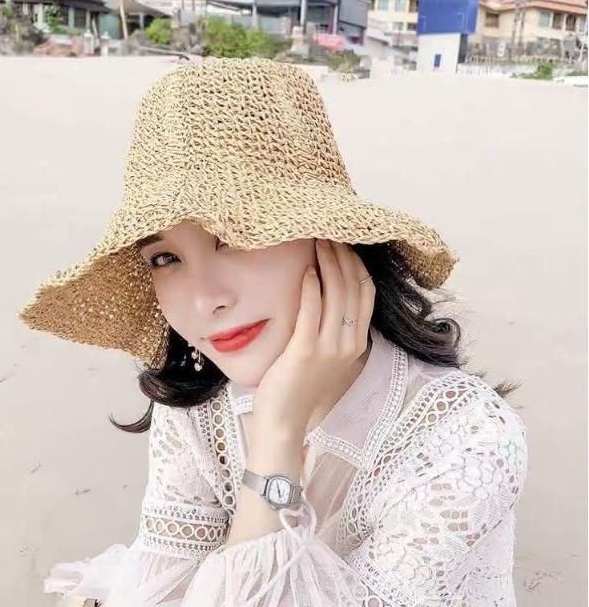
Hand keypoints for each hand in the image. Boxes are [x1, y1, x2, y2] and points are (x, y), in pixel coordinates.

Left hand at [252, 239, 375, 436]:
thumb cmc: (303, 385)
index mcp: (357, 342)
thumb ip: (336, 330)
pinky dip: (311, 288)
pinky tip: (306, 271)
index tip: (345, 244)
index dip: (357, 265)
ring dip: (328, 264)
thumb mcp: (329, 356)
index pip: (366, 293)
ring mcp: (329, 348)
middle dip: (343, 257)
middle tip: (329, 234)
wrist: (286, 419)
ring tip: (317, 243)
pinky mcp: (305, 351)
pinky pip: (312, 311)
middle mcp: (349, 343)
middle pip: (352, 288)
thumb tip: (329, 294)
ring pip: (335, 295)